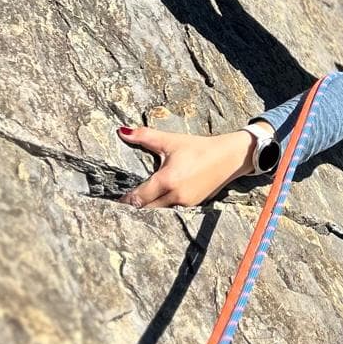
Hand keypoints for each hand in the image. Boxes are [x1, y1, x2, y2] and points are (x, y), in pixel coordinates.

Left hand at [117, 126, 254, 207]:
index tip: (113, 200)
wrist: (229, 157)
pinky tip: (158, 201)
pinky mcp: (194, 206)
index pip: (138, 198)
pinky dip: (163, 207)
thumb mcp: (171, 140)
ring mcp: (186, 204)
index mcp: (167, 180)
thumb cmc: (199, 147)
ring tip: (138, 202)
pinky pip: (172, 210)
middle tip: (121, 203)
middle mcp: (175, 196)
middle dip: (135, 207)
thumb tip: (122, 131)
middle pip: (146, 209)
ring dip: (149, 208)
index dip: (124, 200)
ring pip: (160, 211)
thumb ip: (144, 136)